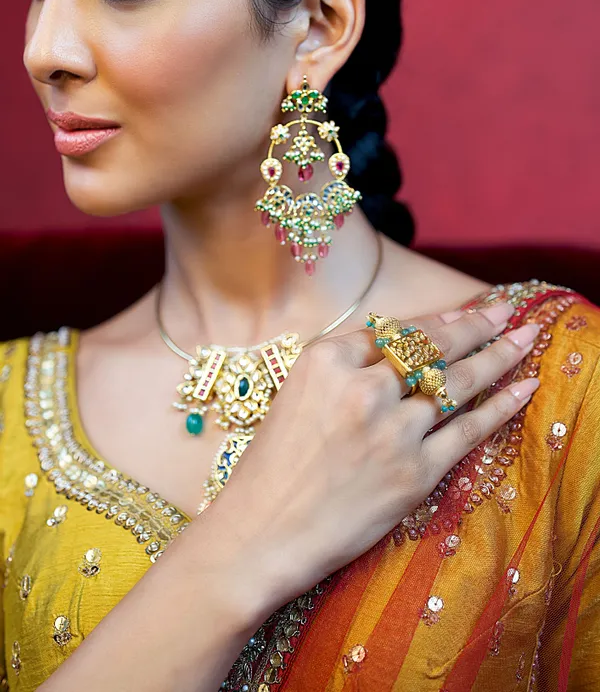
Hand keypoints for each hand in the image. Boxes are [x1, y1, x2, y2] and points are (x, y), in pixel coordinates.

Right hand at [208, 301, 538, 614]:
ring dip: (499, 357)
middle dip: (477, 325)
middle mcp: (362, 388)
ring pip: (458, 384)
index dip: (436, 321)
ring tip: (525, 339)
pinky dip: (500, 408)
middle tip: (507, 311)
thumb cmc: (273, 465)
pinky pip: (468, 432)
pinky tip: (522, 389)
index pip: (394, 331)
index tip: (464, 313)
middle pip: (433, 348)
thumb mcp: (297, 394)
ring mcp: (392, 431)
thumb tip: (401, 345)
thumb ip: (343, 366)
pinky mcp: (414, 473)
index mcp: (326, 361)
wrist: (263, 532)